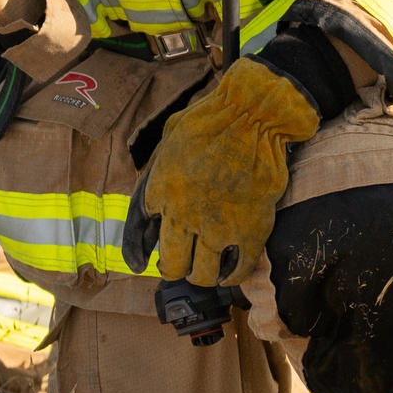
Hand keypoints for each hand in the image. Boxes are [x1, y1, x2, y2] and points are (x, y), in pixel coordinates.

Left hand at [123, 57, 319, 285]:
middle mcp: (183, 215)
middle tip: (181, 265)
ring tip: (207, 271)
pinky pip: (239, 270)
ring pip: (203, 275)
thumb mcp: (168, 137)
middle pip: (172, 265)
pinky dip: (234, 276)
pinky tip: (231, 273)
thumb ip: (159, 167)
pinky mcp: (250, 232)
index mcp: (160, 191)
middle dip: (174, 269)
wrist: (252, 116)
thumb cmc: (210, 118)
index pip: (140, 234)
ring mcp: (217, 228)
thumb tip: (156, 190)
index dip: (140, 250)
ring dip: (203, 276)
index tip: (141, 262)